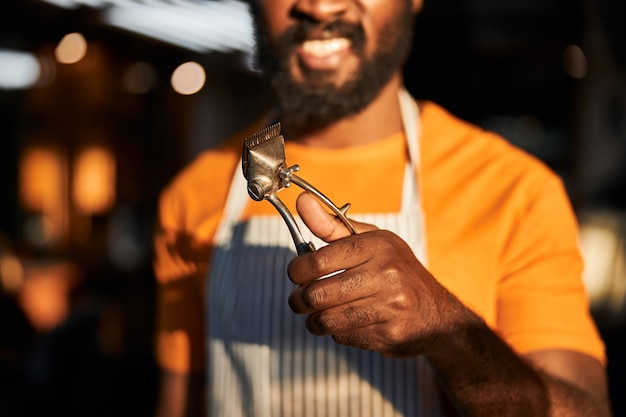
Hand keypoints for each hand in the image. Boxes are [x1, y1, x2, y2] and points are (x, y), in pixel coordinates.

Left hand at [287, 192, 456, 357]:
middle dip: (299, 300)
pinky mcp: (389, 334)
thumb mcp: (371, 241)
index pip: (318, 261)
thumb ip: (332, 226)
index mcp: (377, 247)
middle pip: (317, 294)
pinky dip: (336, 332)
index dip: (297, 271)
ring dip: (313, 320)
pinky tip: (346, 323)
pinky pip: (343, 337)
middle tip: (300, 299)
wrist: (436, 314)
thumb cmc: (396, 272)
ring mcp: (390, 306)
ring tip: (317, 314)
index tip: (296, 273)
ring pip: (326, 320)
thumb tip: (302, 202)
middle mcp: (386, 275)